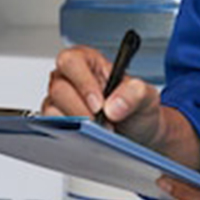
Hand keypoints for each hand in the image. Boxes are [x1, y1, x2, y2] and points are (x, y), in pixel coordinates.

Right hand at [41, 44, 164, 149]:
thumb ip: (136, 93)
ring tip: (101, 131)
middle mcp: (70, 77)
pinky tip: (89, 138)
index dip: (83, 83)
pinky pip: (52, 126)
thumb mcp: (146, 96)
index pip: (72, 61)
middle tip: (102, 124)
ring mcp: (60, 100)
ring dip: (77, 124)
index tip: (99, 105)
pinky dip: (71, 134)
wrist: (138, 133)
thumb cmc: (137, 108)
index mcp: (89, 61)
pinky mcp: (56, 120)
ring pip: (52, 109)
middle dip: (81, 110)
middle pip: (59, 88)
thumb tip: (113, 106)